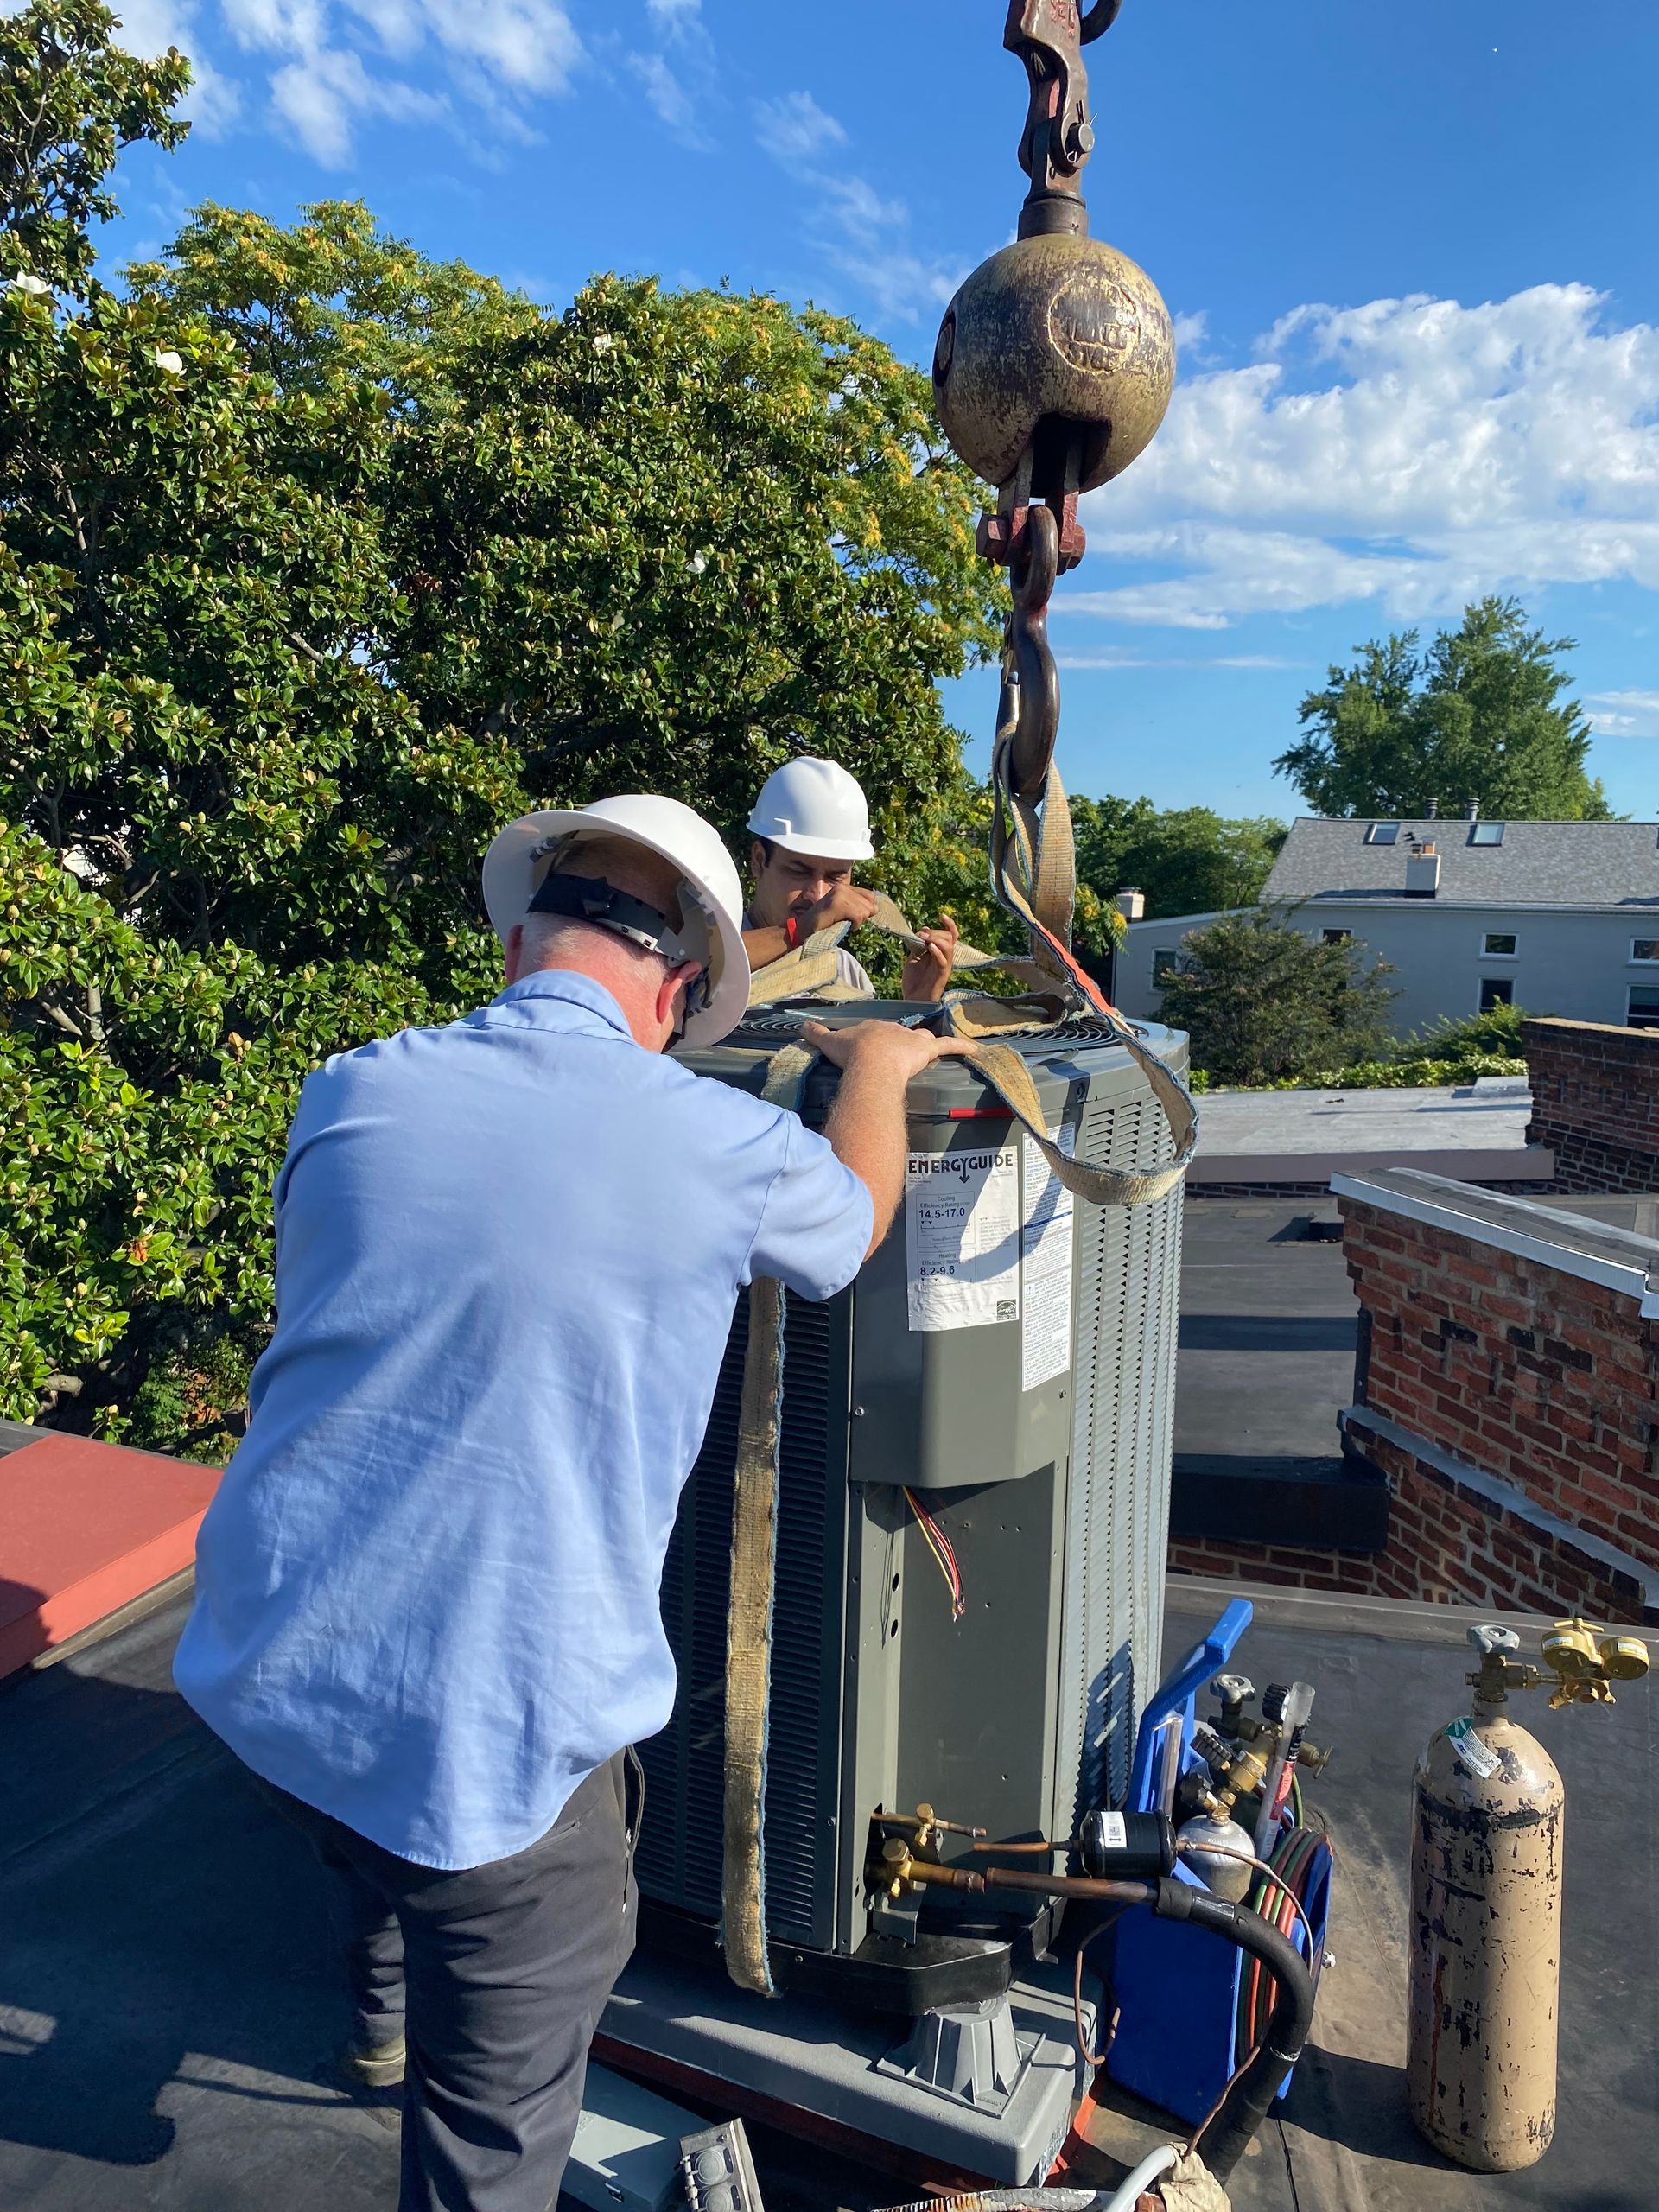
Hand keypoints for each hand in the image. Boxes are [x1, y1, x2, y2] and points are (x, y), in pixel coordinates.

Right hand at [802, 1018, 972, 1082]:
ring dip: (927, 1044)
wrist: (869, 1060)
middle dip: (902, 1043)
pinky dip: (962, 1047)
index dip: (877, 1041)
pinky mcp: (927, 1050)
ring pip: (923, 1039)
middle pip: (902, 1034)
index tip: (873, 1050)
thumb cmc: (851, 1054)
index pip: (879, 1032)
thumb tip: (800, 1026)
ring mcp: (912, 1039)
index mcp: (875, 1027)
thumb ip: (816, 1034)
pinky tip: (976, 1050)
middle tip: (899, 1056)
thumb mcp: (829, 1043)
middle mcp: (895, 1030)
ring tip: (929, 1053)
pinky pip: (948, 1046)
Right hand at [808, 881, 877, 932]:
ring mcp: (839, 894)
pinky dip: (853, 925)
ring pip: (865, 911)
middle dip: (861, 918)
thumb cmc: (823, 925)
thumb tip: (876, 909)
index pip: (870, 896)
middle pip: (870, 905)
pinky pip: (859, 916)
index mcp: (843, 887)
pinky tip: (840, 925)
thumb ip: (857, 907)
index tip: (850, 917)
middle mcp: (841, 887)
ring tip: (840, 923)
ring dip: (856, 923)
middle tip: (843, 921)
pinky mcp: (837, 904)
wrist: (803, 931)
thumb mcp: (843, 912)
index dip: (865, 910)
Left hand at [901, 912, 958, 1002]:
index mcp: (940, 954)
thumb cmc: (914, 981)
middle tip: (922, 934)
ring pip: (949, 948)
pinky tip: (929, 948)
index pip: (951, 935)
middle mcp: (945, 959)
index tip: (941, 915)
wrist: (912, 1001)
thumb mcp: (913, 958)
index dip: (949, 924)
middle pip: (949, 938)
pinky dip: (937, 952)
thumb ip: (917, 945)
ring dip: (936, 939)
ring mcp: (944, 967)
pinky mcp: (942, 976)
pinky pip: (943, 962)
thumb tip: (922, 930)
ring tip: (925, 939)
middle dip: (935, 932)